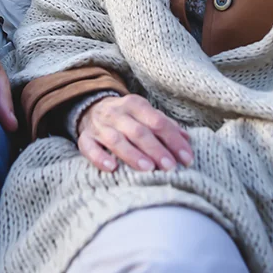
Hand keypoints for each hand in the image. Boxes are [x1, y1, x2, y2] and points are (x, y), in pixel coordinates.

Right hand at [76, 94, 193, 172]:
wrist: (91, 108)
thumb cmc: (127, 117)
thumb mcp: (145, 114)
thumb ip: (165, 126)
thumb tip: (187, 140)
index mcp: (135, 104)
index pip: (158, 121)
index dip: (173, 140)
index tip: (187, 158)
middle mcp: (117, 113)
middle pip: (138, 131)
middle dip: (156, 149)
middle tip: (170, 167)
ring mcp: (99, 125)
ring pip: (116, 139)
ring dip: (132, 154)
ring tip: (148, 169)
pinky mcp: (85, 138)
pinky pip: (89, 147)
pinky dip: (100, 157)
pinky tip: (112, 168)